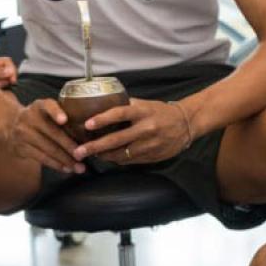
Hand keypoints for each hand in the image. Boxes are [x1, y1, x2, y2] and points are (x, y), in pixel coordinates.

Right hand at [4, 98, 83, 172]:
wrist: (11, 125)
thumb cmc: (40, 119)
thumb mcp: (47, 111)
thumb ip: (62, 115)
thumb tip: (88, 131)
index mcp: (39, 106)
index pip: (48, 106)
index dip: (56, 112)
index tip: (64, 120)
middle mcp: (30, 118)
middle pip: (53, 133)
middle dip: (70, 146)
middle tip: (83, 155)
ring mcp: (23, 134)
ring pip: (48, 149)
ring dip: (65, 160)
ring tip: (79, 167)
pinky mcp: (21, 148)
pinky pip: (41, 158)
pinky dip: (56, 164)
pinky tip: (66, 168)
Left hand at [71, 99, 194, 165]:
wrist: (186, 124)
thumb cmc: (161, 112)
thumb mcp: (145, 104)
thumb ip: (126, 106)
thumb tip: (103, 106)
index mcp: (143, 112)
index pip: (120, 114)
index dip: (103, 119)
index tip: (87, 124)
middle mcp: (146, 129)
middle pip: (116, 140)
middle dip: (95, 147)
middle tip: (78, 151)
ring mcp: (149, 145)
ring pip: (121, 154)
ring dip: (103, 156)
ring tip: (90, 155)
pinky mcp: (152, 156)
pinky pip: (129, 161)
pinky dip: (117, 159)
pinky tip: (108, 157)